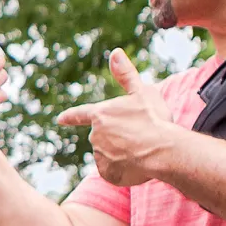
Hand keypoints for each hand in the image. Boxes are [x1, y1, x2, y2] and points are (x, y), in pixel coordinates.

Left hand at [55, 49, 182, 186]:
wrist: (165, 150)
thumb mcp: (142, 93)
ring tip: (142, 151)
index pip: (80, 114)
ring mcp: (100, 155)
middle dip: (118, 138)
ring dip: (122, 154)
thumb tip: (115, 53)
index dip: (71, 116)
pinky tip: (138, 165)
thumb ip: (126, 75)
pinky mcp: (107, 173)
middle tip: (140, 137)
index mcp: (101, 115)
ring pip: (110, 155)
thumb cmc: (155, 119)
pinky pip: (114, 172)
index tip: (60, 119)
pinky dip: (124, 170)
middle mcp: (95, 135)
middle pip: (104, 137)